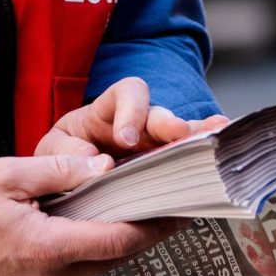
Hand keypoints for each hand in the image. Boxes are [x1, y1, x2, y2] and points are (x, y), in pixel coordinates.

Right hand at [0, 153, 176, 275]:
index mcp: (44, 249)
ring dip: (107, 247)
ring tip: (120, 214)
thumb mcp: (7, 175)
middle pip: (109, 260)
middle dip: (135, 234)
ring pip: (90, 272)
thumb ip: (58, 172)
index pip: (115, 242)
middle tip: (158, 206)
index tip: (177, 212)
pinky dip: (80, 259)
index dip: (151, 227)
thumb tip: (102, 166)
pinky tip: (77, 234)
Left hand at [34, 76, 228, 158]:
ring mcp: (155, 147)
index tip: (125, 140)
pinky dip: (202, 159)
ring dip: (197, 137)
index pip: (126, 94)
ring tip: (218, 134)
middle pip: (159, 114)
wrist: (64, 182)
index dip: (130, 111)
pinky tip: (222, 154)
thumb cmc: (61, 157)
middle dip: (169, 123)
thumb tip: (96, 164)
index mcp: (107, 112)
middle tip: (180, 134)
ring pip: (180, 136)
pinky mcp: (166, 171)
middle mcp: (138, 125)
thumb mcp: (53, 151)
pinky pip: (187, 162)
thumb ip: (66, 154)